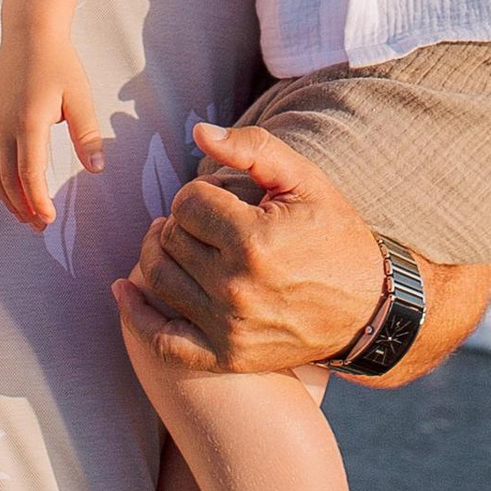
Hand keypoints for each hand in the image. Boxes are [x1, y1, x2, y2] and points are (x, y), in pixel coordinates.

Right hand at [0, 27, 104, 230]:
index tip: (48, 220)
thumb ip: (87, 135)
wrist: (28, 32)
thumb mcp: (80, 97)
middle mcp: (3, 126)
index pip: (29, 175)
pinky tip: (7, 185)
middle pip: (7, 180)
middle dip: (22, 208)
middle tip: (39, 227)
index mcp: (28, 123)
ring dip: (6, 197)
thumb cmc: (59, 63)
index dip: (37, 202)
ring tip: (23, 214)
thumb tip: (96, 169)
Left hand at [115, 120, 394, 373]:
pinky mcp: (226, 357)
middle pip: (170, 238)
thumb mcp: (306, 181)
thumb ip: (253, 149)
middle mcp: (237, 288)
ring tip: (175, 241)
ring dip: (158, 254)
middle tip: (205, 221)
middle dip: (182, 221)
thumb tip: (199, 133)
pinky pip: (163, 339)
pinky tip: (123, 290)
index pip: (187, 202)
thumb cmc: (334, 235)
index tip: (222, 198)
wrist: (367, 309)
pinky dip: (136, 315)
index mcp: (255, 240)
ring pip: (159, 279)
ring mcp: (229, 327)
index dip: (200, 192)